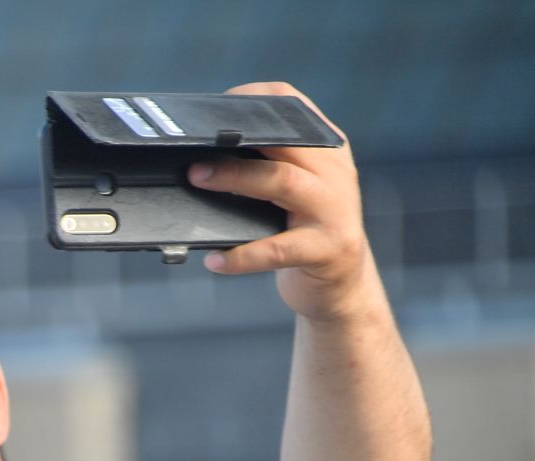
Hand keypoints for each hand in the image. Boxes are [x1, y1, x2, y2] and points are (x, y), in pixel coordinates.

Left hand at [186, 82, 386, 324]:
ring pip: (281, 182)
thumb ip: (266, 169)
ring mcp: (334, 210)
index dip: (254, 100)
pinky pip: (277, 249)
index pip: (294, 108)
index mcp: (326, 152)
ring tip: (197, 178)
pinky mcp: (326, 249)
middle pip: (284, 142)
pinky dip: (242, 256)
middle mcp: (335, 173)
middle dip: (236, 140)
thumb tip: (201, 157)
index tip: (215, 107)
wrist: (341, 286)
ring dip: (234, 177)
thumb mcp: (292, 194)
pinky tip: (215, 260)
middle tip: (193, 150)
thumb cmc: (303, 235)